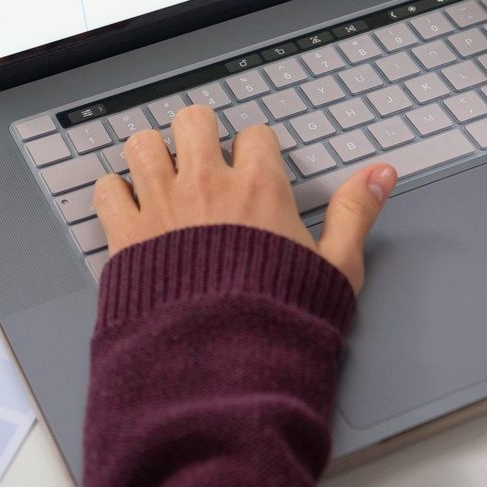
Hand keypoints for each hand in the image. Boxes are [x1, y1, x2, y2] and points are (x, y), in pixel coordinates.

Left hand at [93, 106, 396, 292]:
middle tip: (200, 160)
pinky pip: (105, 189)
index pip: (253, 135)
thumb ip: (354, 213)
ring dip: (151, 156)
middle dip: (197, 135)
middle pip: (193, 121)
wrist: (221, 366)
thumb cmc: (279, 320)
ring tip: (160, 177)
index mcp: (259, 187)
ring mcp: (162, 207)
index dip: (254, 152)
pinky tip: (129, 211)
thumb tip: (381, 175)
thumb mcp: (336, 268)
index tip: (252, 172)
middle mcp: (207, 186)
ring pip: (143, 143)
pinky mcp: (126, 236)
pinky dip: (114, 196)